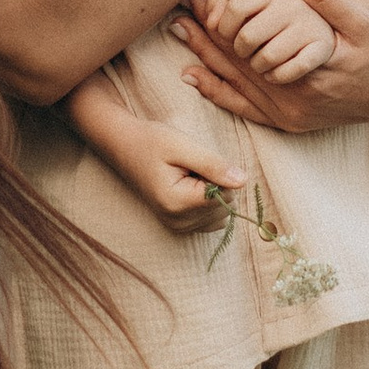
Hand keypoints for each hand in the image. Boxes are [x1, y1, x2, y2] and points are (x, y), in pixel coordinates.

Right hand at [106, 112, 254, 226]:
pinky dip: (209, 202)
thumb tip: (243, 181)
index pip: (225, 195)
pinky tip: (190, 186)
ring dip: (214, 192)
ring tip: (189, 175)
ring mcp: (179, 226)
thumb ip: (214, 165)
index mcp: (178, 203)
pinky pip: (213, 219)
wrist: (125, 147)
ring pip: (222, 213)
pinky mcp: (180, 225)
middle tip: (190, 167)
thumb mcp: (183, 145)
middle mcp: (178, 221)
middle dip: (217, 183)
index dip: (218, 173)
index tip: (195, 162)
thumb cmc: (152, 141)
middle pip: (225, 206)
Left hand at [175, 0, 368, 133]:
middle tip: (177, 11)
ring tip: (179, 31)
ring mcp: (290, 117)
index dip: (224, 18)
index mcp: (306, 75)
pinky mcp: (290, 123)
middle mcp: (293, 102)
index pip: (250, 43)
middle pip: (236, 64)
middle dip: (205, 36)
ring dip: (205, 58)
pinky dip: (218, 92)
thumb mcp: (362, 21)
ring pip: (235, 86)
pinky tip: (195, 77)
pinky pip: (245, 109)